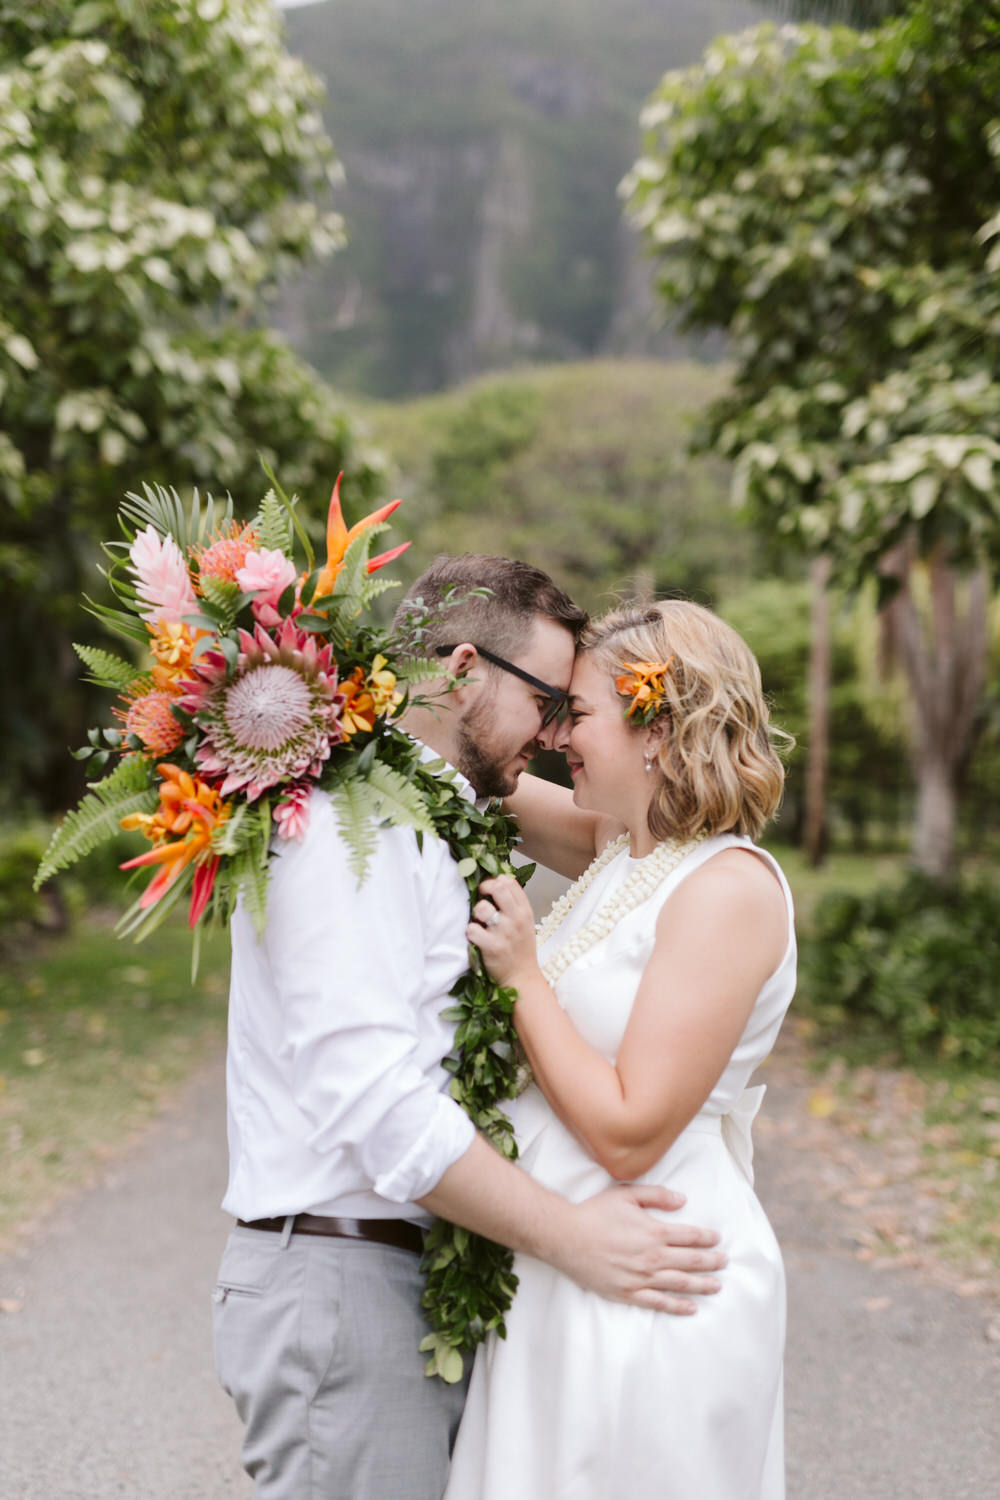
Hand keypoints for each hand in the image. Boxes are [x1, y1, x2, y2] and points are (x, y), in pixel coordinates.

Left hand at [467, 874, 539, 987]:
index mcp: (525, 911)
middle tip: (481, 898)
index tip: (489, 889)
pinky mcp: (492, 947)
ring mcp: (504, 933)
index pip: (510, 883)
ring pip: (482, 908)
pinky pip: (472, 930)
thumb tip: (499, 880)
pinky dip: (471, 932)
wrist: (522, 977)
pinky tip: (476, 937)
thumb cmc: (520, 948)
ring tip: (480, 922)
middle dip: (485, 889)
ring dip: (476, 912)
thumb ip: (515, 903)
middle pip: (498, 888)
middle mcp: (517, 919)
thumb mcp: (526, 923)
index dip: (495, 881)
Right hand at [554, 1184, 725, 1315]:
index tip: (717, 1239)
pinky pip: (659, 1303)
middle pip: (691, 1262)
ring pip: (680, 1284)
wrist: (566, 1237)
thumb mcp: (626, 1194)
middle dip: (711, 1262)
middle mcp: (652, 1257)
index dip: (707, 1238)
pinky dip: (678, 1306)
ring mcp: (641, 1278)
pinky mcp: (628, 1293)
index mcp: (654, 1231)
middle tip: (725, 1262)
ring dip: (702, 1285)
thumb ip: (657, 1196)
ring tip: (717, 1286)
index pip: (690, 1237)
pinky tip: (691, 1307)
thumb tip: (682, 1200)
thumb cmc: (595, 1213)